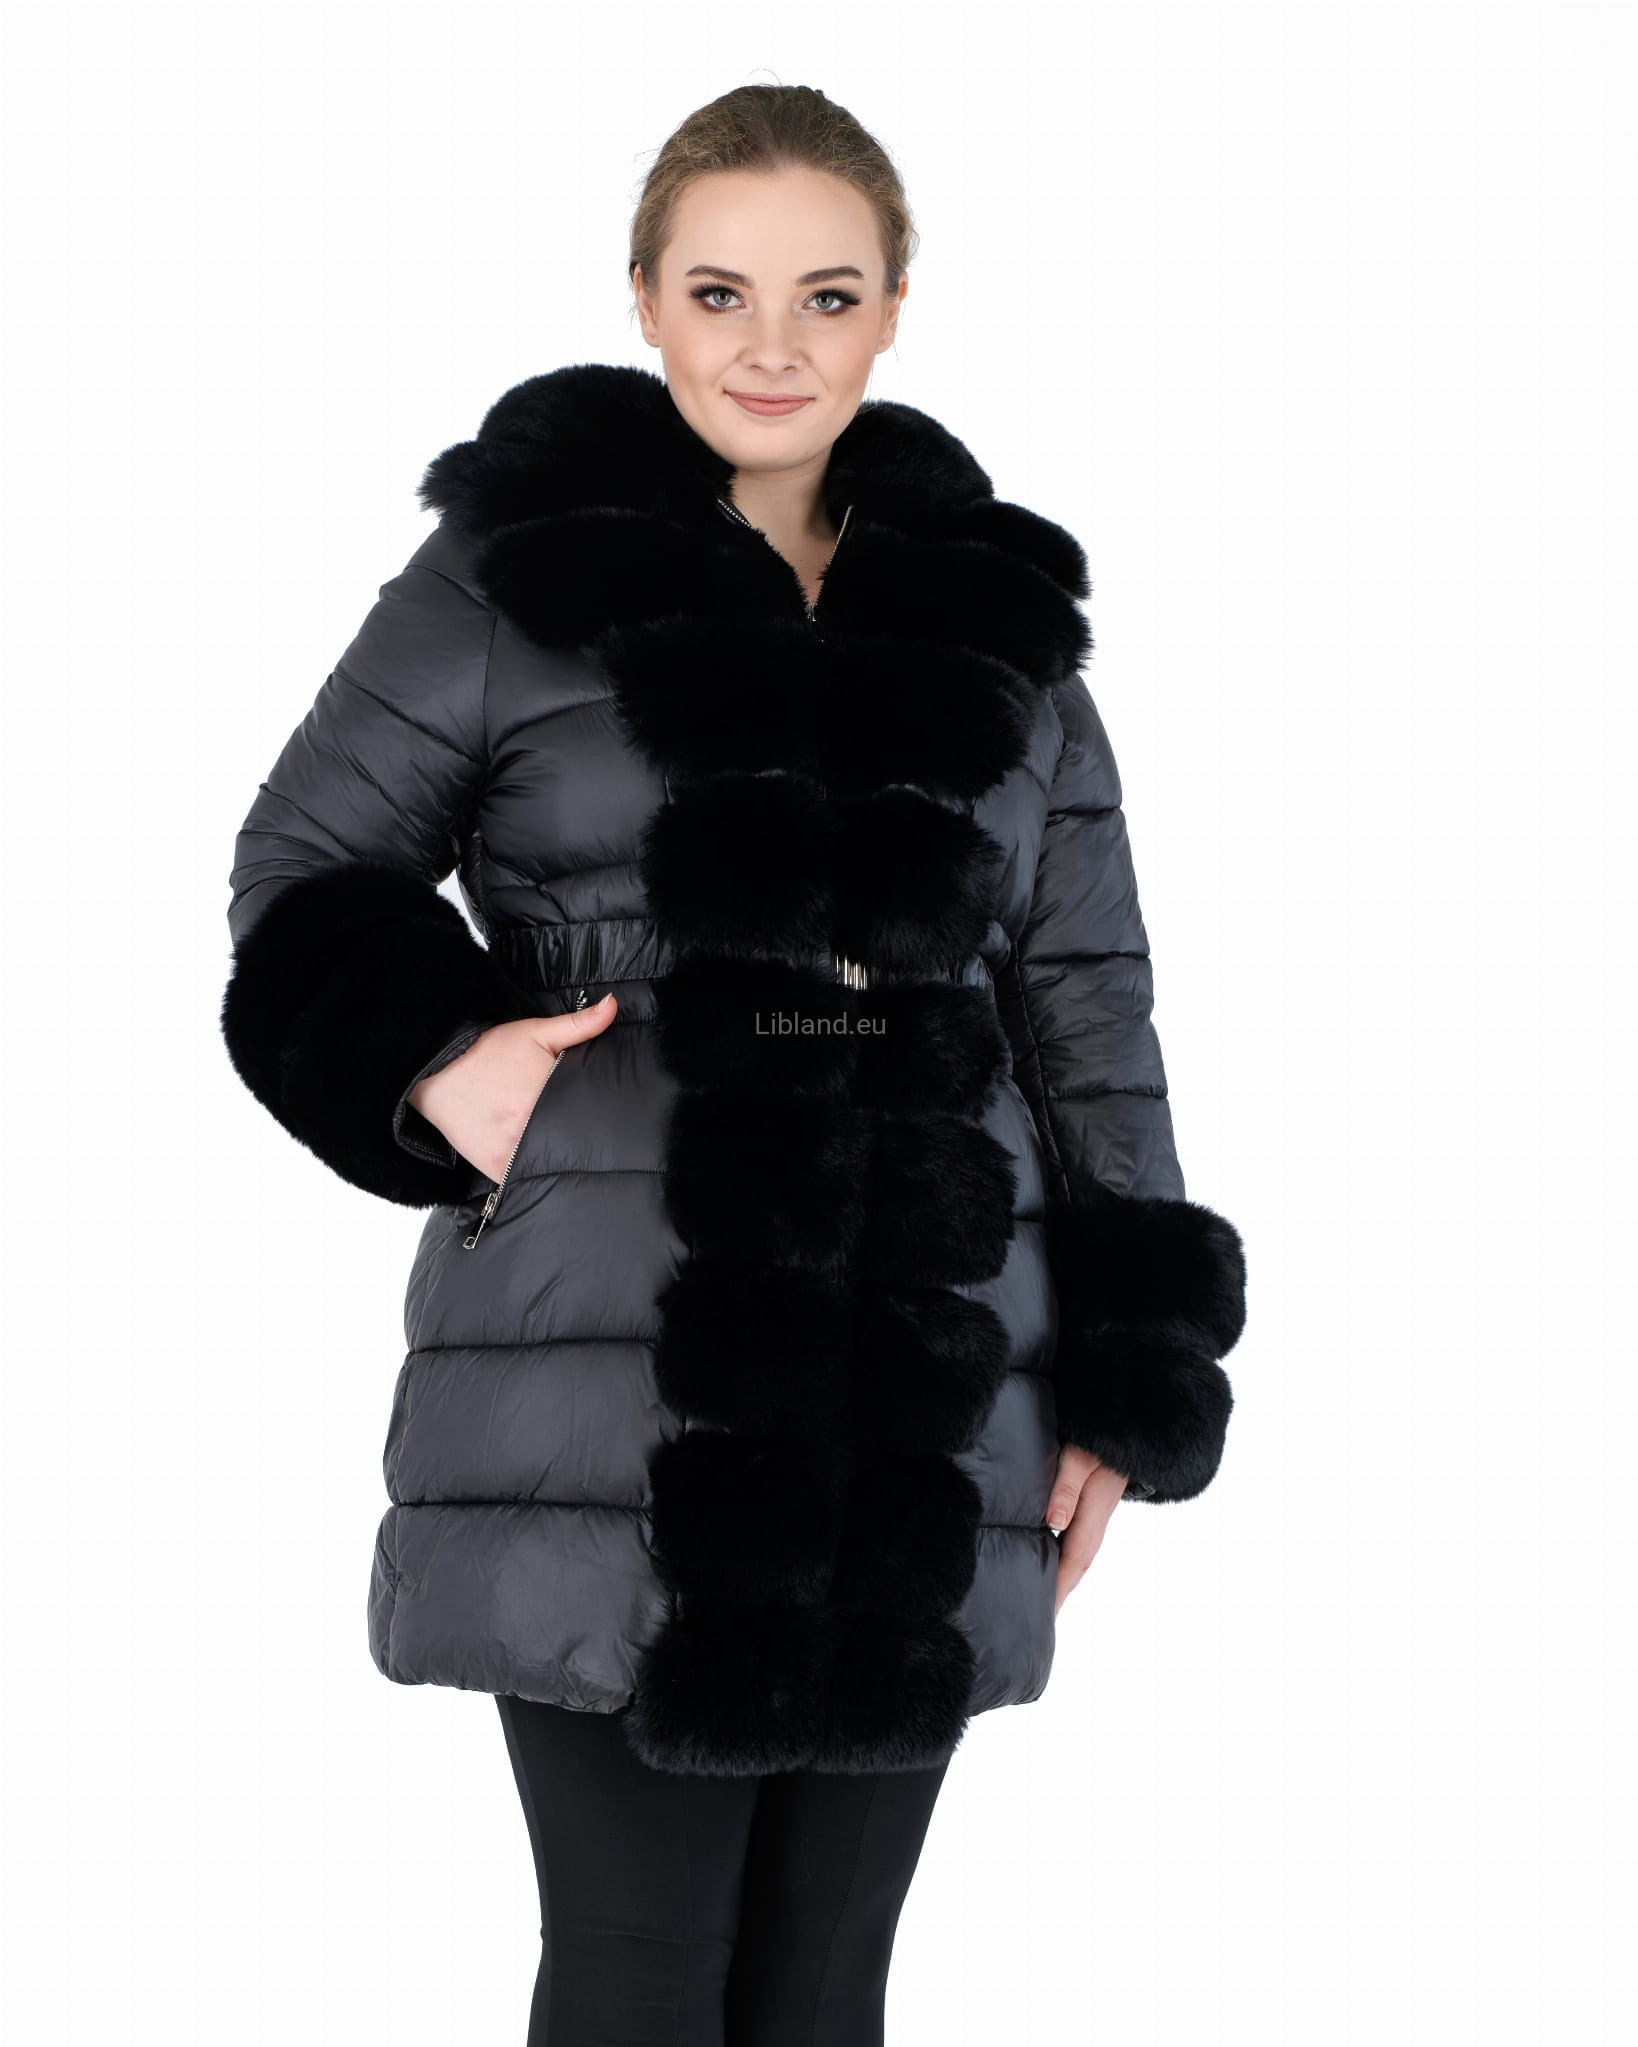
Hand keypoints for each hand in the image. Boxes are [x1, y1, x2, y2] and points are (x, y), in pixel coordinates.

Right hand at [409, 996, 618, 1180]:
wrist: (437, 1068)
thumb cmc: (488, 1050)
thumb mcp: (536, 1032)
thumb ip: (579, 1024)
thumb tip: (612, 1005)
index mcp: (545, 1096)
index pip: (586, 1117)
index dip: (597, 1120)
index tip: (605, 1122)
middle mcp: (528, 1127)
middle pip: (569, 1142)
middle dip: (578, 1139)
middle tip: (587, 1136)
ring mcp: (510, 1150)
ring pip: (547, 1163)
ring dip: (555, 1159)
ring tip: (563, 1149)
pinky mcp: (494, 1166)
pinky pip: (521, 1178)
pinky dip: (531, 1174)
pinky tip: (538, 1164)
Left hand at [1043, 1443, 1128, 1616]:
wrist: (1132, 1419)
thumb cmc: (1103, 1434)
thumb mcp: (1081, 1455)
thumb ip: (1066, 1486)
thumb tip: (1053, 1523)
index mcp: (1095, 1511)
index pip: (1075, 1560)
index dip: (1059, 1586)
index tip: (1045, 1612)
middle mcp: (1098, 1516)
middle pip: (1078, 1561)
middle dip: (1061, 1587)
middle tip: (1040, 1614)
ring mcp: (1097, 1508)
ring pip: (1078, 1548)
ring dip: (1063, 1571)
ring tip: (1043, 1592)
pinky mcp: (1092, 1498)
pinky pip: (1077, 1534)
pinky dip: (1064, 1550)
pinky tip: (1050, 1553)